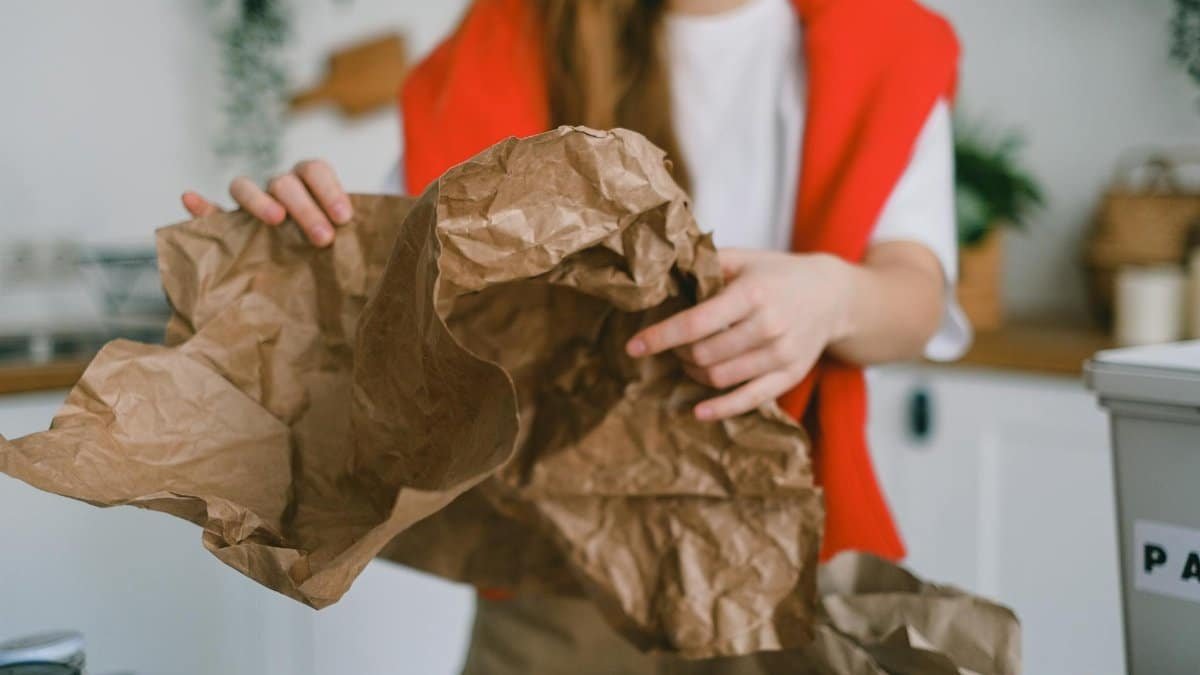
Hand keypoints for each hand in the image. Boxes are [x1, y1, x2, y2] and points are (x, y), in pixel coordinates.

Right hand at [180, 159, 351, 246]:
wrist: (322, 263)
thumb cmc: (342, 245)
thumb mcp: (358, 233)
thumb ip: (367, 226)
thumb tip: (409, 217)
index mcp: (310, 181)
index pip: (315, 169)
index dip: (329, 189)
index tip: (344, 218)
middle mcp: (280, 187)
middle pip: (285, 182)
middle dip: (305, 207)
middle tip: (323, 238)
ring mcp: (253, 203)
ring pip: (245, 187)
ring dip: (259, 201)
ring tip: (275, 220)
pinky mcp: (230, 225)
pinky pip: (211, 213)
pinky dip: (200, 207)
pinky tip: (189, 198)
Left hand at [625, 249, 853, 420]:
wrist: (833, 295)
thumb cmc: (777, 274)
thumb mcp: (744, 259)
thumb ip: (705, 265)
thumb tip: (659, 273)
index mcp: (752, 293)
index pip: (695, 323)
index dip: (660, 337)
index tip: (633, 346)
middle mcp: (768, 325)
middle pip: (704, 355)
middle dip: (678, 353)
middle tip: (673, 346)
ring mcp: (781, 354)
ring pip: (720, 378)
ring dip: (694, 373)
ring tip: (689, 360)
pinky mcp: (791, 376)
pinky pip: (749, 400)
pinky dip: (720, 409)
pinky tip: (698, 411)